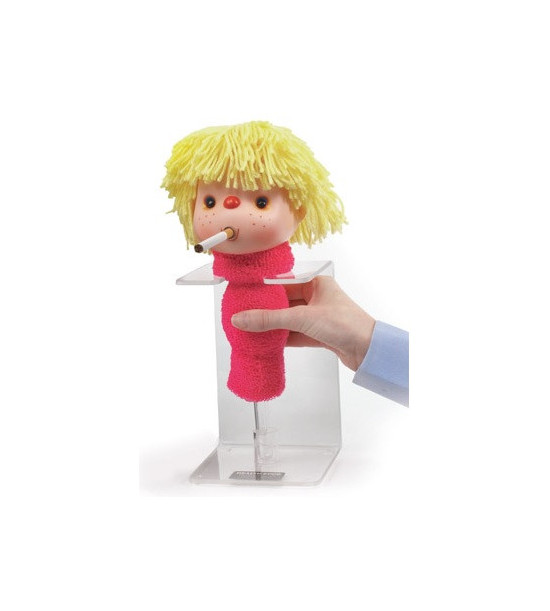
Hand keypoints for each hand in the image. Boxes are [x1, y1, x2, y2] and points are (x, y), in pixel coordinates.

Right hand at [231, 276, 375, 370]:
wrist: (369, 350)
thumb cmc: (347, 324)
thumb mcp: (302, 318)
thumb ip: (270, 319)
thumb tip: (242, 318)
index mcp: (316, 283)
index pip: (283, 283)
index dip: (263, 290)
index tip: (245, 296)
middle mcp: (317, 297)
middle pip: (283, 302)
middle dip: (265, 310)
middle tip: (244, 315)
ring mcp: (318, 316)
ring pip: (288, 319)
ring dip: (272, 326)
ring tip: (251, 329)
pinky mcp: (319, 334)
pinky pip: (295, 333)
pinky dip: (282, 337)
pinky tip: (268, 341)